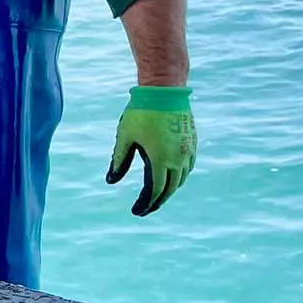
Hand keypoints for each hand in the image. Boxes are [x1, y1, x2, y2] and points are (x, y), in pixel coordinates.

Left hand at [105, 86, 197, 216]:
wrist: (164, 90)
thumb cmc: (140, 112)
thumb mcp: (124, 138)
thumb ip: (118, 161)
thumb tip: (110, 181)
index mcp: (160, 159)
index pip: (155, 191)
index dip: (146, 204)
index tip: (137, 212)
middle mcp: (177, 158)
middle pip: (169, 189)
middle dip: (157, 202)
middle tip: (146, 209)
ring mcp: (187, 150)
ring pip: (181, 179)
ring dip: (169, 190)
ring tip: (157, 196)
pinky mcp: (191, 142)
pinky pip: (188, 167)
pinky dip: (179, 177)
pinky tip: (171, 177)